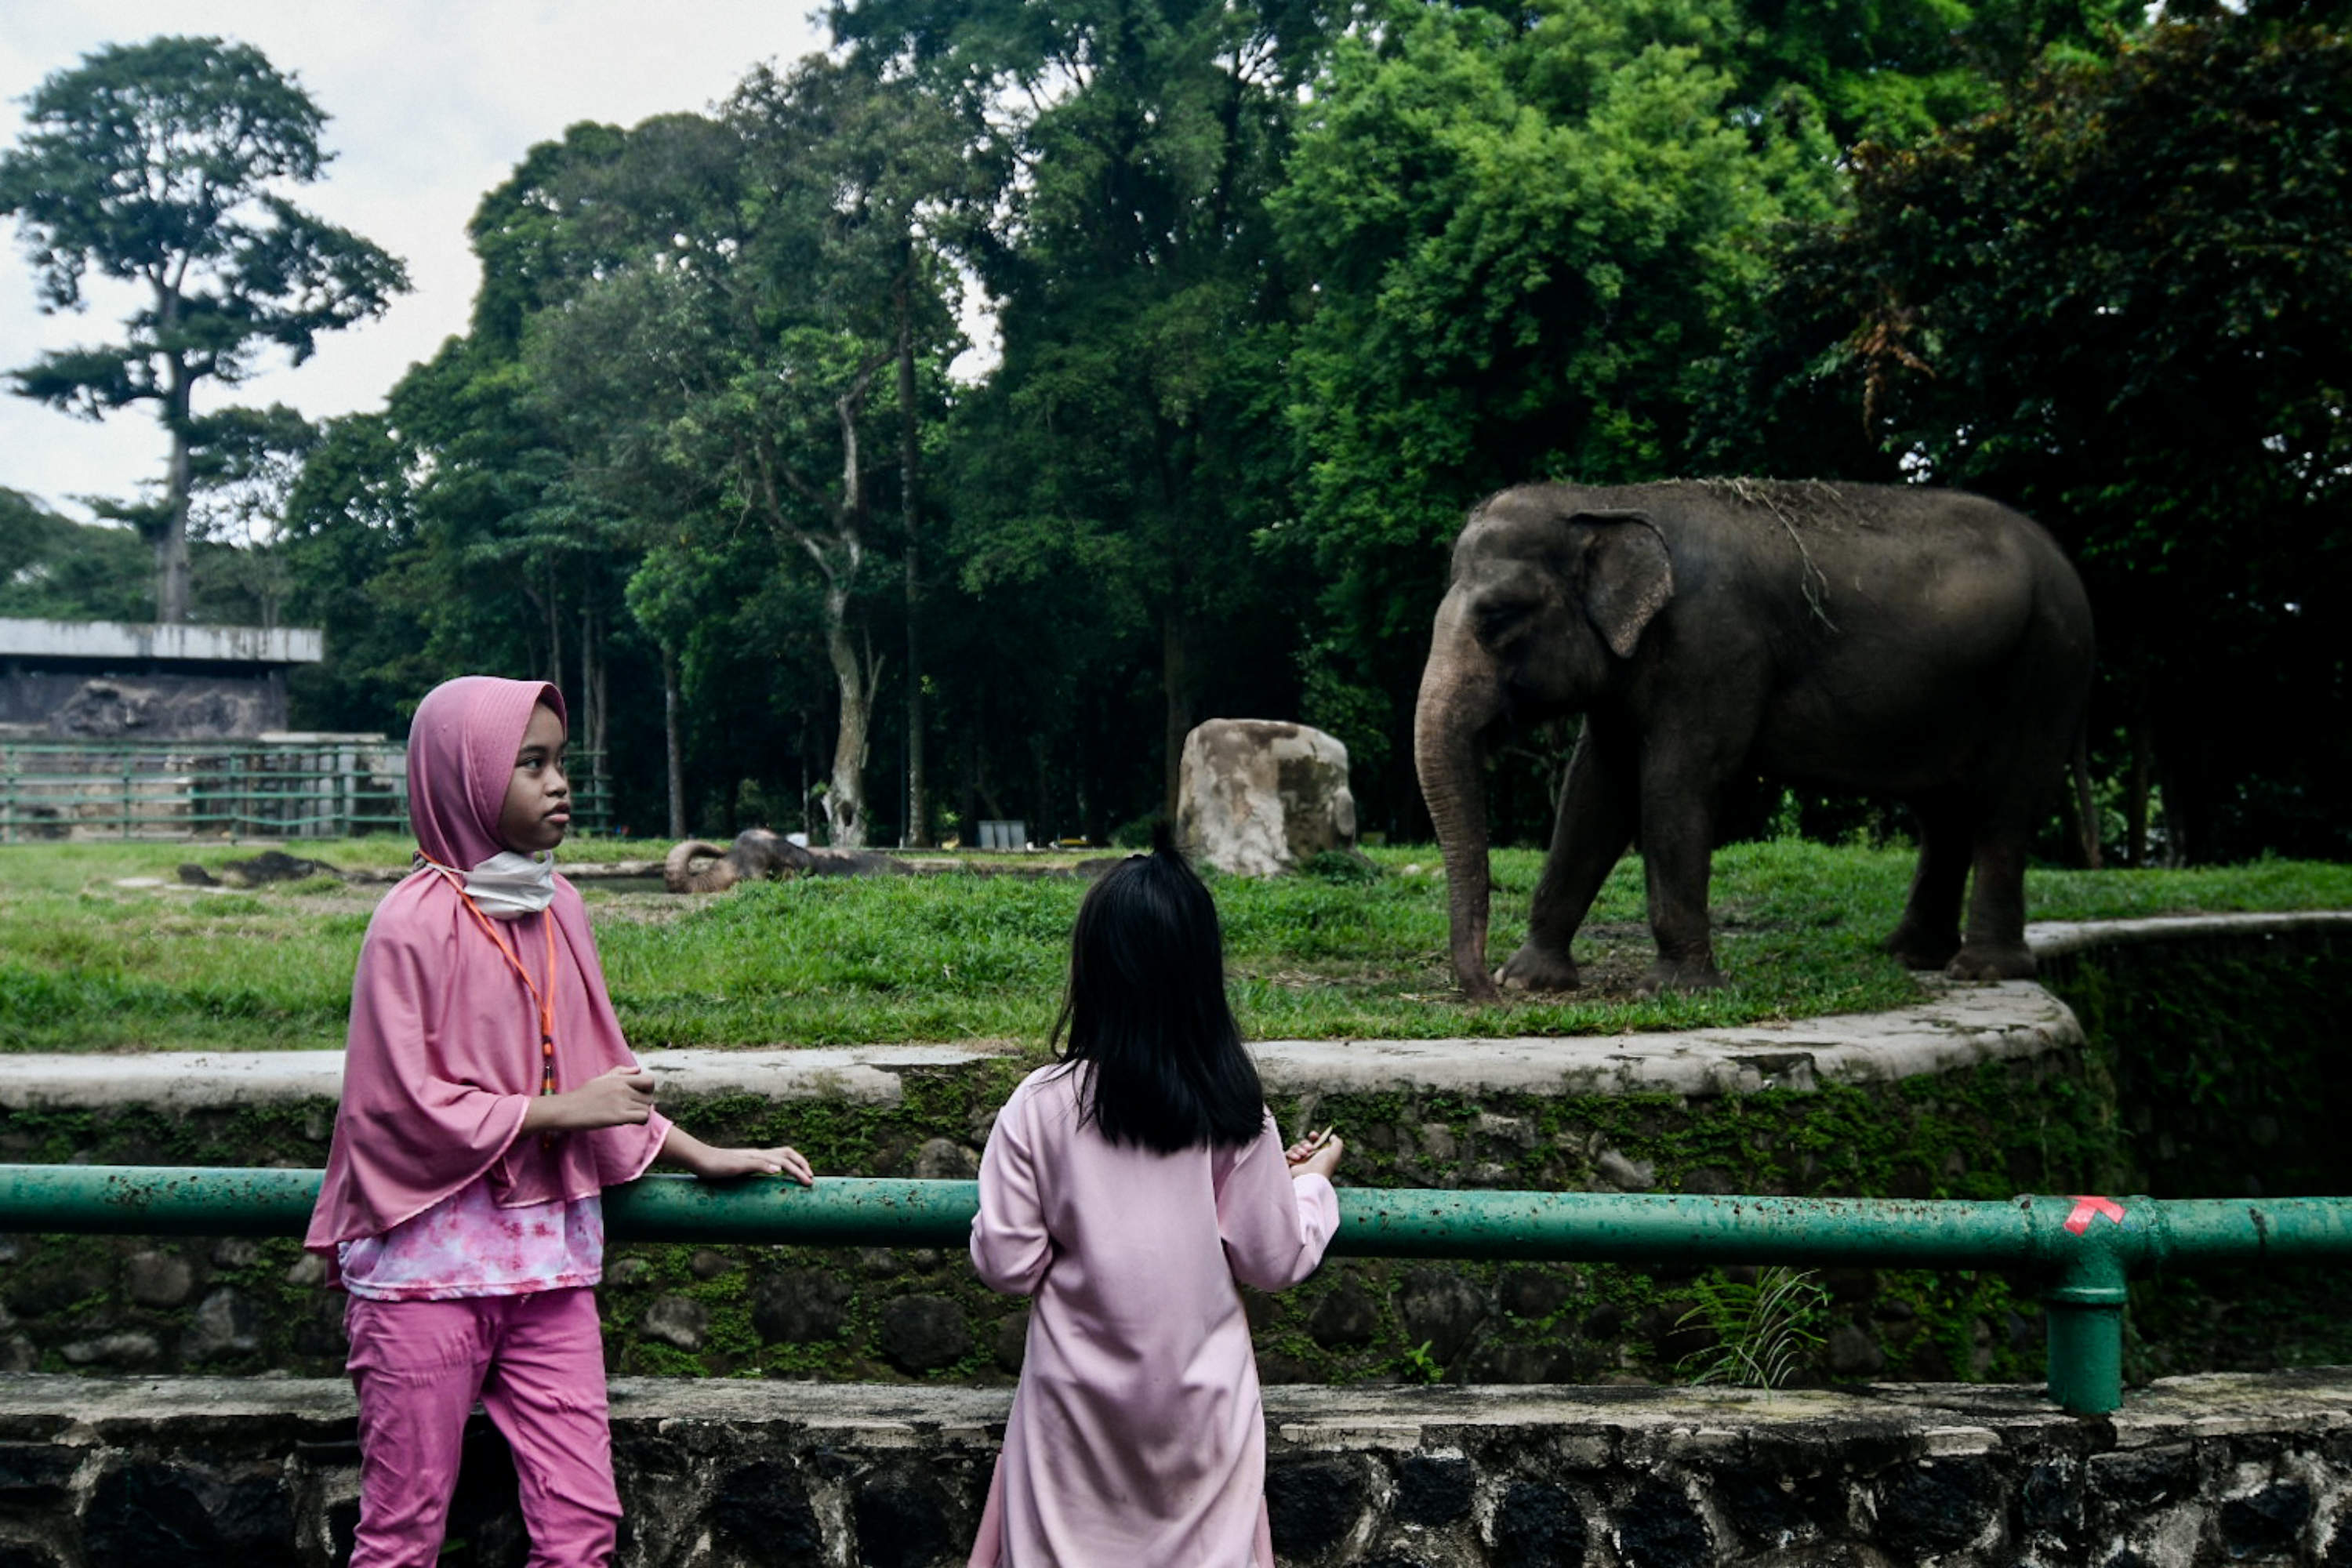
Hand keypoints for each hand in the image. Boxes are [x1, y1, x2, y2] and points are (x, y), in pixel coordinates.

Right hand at [523, 1065, 653, 1132]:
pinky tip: (630, 1122)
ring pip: (647, 1108)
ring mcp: (621, 1101)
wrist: (567, 1110)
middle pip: (650, 1097)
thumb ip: (620, 1072)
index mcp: (619, 1078)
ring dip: (641, 1113)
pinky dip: (640, 1121)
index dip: (648, 1090)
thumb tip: (639, 1069)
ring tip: (629, 1115)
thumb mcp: (601, 1079)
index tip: (639, 1096)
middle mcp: (622, 1088)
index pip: (650, 1081)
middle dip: (644, 1104)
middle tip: (633, 1109)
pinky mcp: (618, 1116)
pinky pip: (643, 1117)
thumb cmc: (583, 1095)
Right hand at [659, 1125, 814, 1185]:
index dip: (800, 1163)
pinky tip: (776, 1171)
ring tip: (804, 1179)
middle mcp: (757, 1154)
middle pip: (786, 1153)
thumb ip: (754, 1172)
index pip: (785, 1154)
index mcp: (759, 1156)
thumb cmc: (719, 1168)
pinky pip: (755, 1163)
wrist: (700, 1160)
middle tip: (811, 1180)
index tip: (809, 1176)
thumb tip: (773, 1175)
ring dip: (793, 1168)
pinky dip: (767, 1166)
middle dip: (802, 1165)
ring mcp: (749, 1158)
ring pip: (776, 1159)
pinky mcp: (738, 1164)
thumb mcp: (741, 1172)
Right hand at [1287, 1127, 1342, 1180]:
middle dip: (1305, 1143)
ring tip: (1303, 1155)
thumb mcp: (1335, 1152)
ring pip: (1294, 1147)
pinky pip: (1287, 1153)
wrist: (1311, 1178)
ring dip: (1298, 1148)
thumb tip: (1332, 1136)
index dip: (1313, 1136)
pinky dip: (1291, 1154)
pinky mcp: (1290, 1165)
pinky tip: (1297, 1159)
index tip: (1313, 1135)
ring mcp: (1299, 1163)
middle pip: (1303, 1143)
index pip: (1314, 1142)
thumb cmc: (1323, 1166)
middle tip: (1309, 1149)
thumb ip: (1337, 1142)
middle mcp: (1309, 1159)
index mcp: (1319, 1156)